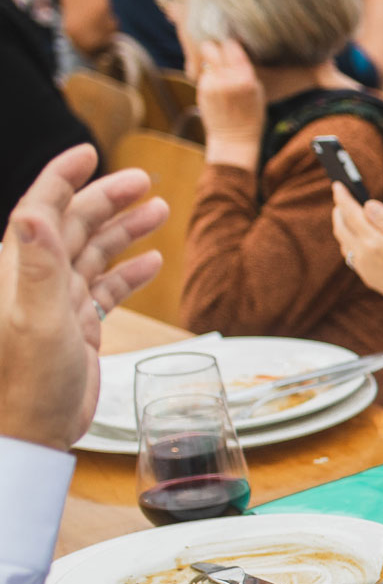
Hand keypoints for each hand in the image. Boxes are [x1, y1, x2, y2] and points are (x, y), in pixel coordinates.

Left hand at [0, 146, 167, 449]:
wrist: (27, 433)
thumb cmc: (27, 385)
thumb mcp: (35, 323)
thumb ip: (35, 265)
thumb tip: (32, 212)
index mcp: (22, 270)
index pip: (42, 208)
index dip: (64, 177)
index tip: (88, 151)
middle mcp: (36, 281)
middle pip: (75, 225)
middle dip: (108, 198)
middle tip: (144, 181)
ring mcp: (57, 304)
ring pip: (94, 254)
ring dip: (124, 231)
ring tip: (158, 211)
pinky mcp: (75, 328)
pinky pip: (105, 290)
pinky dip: (128, 273)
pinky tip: (152, 263)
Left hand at [194, 39, 264, 171]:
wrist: (235, 138)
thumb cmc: (251, 115)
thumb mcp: (258, 90)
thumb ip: (246, 70)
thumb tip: (235, 49)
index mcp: (245, 77)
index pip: (231, 46)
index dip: (231, 44)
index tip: (233, 45)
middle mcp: (226, 78)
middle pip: (213, 47)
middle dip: (216, 48)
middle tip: (221, 53)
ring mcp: (212, 84)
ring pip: (205, 58)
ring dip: (211, 60)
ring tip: (219, 69)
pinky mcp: (202, 89)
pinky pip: (203, 72)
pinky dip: (208, 73)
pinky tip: (216, 83)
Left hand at [332, 188, 382, 331]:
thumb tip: (368, 205)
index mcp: (373, 241)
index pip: (351, 213)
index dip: (343, 197)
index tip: (337, 185)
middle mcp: (362, 254)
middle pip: (341, 227)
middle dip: (339, 209)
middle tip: (341, 197)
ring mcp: (362, 267)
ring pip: (343, 241)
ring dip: (341, 225)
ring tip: (345, 214)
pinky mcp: (366, 276)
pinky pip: (350, 253)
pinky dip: (348, 239)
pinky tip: (355, 237)